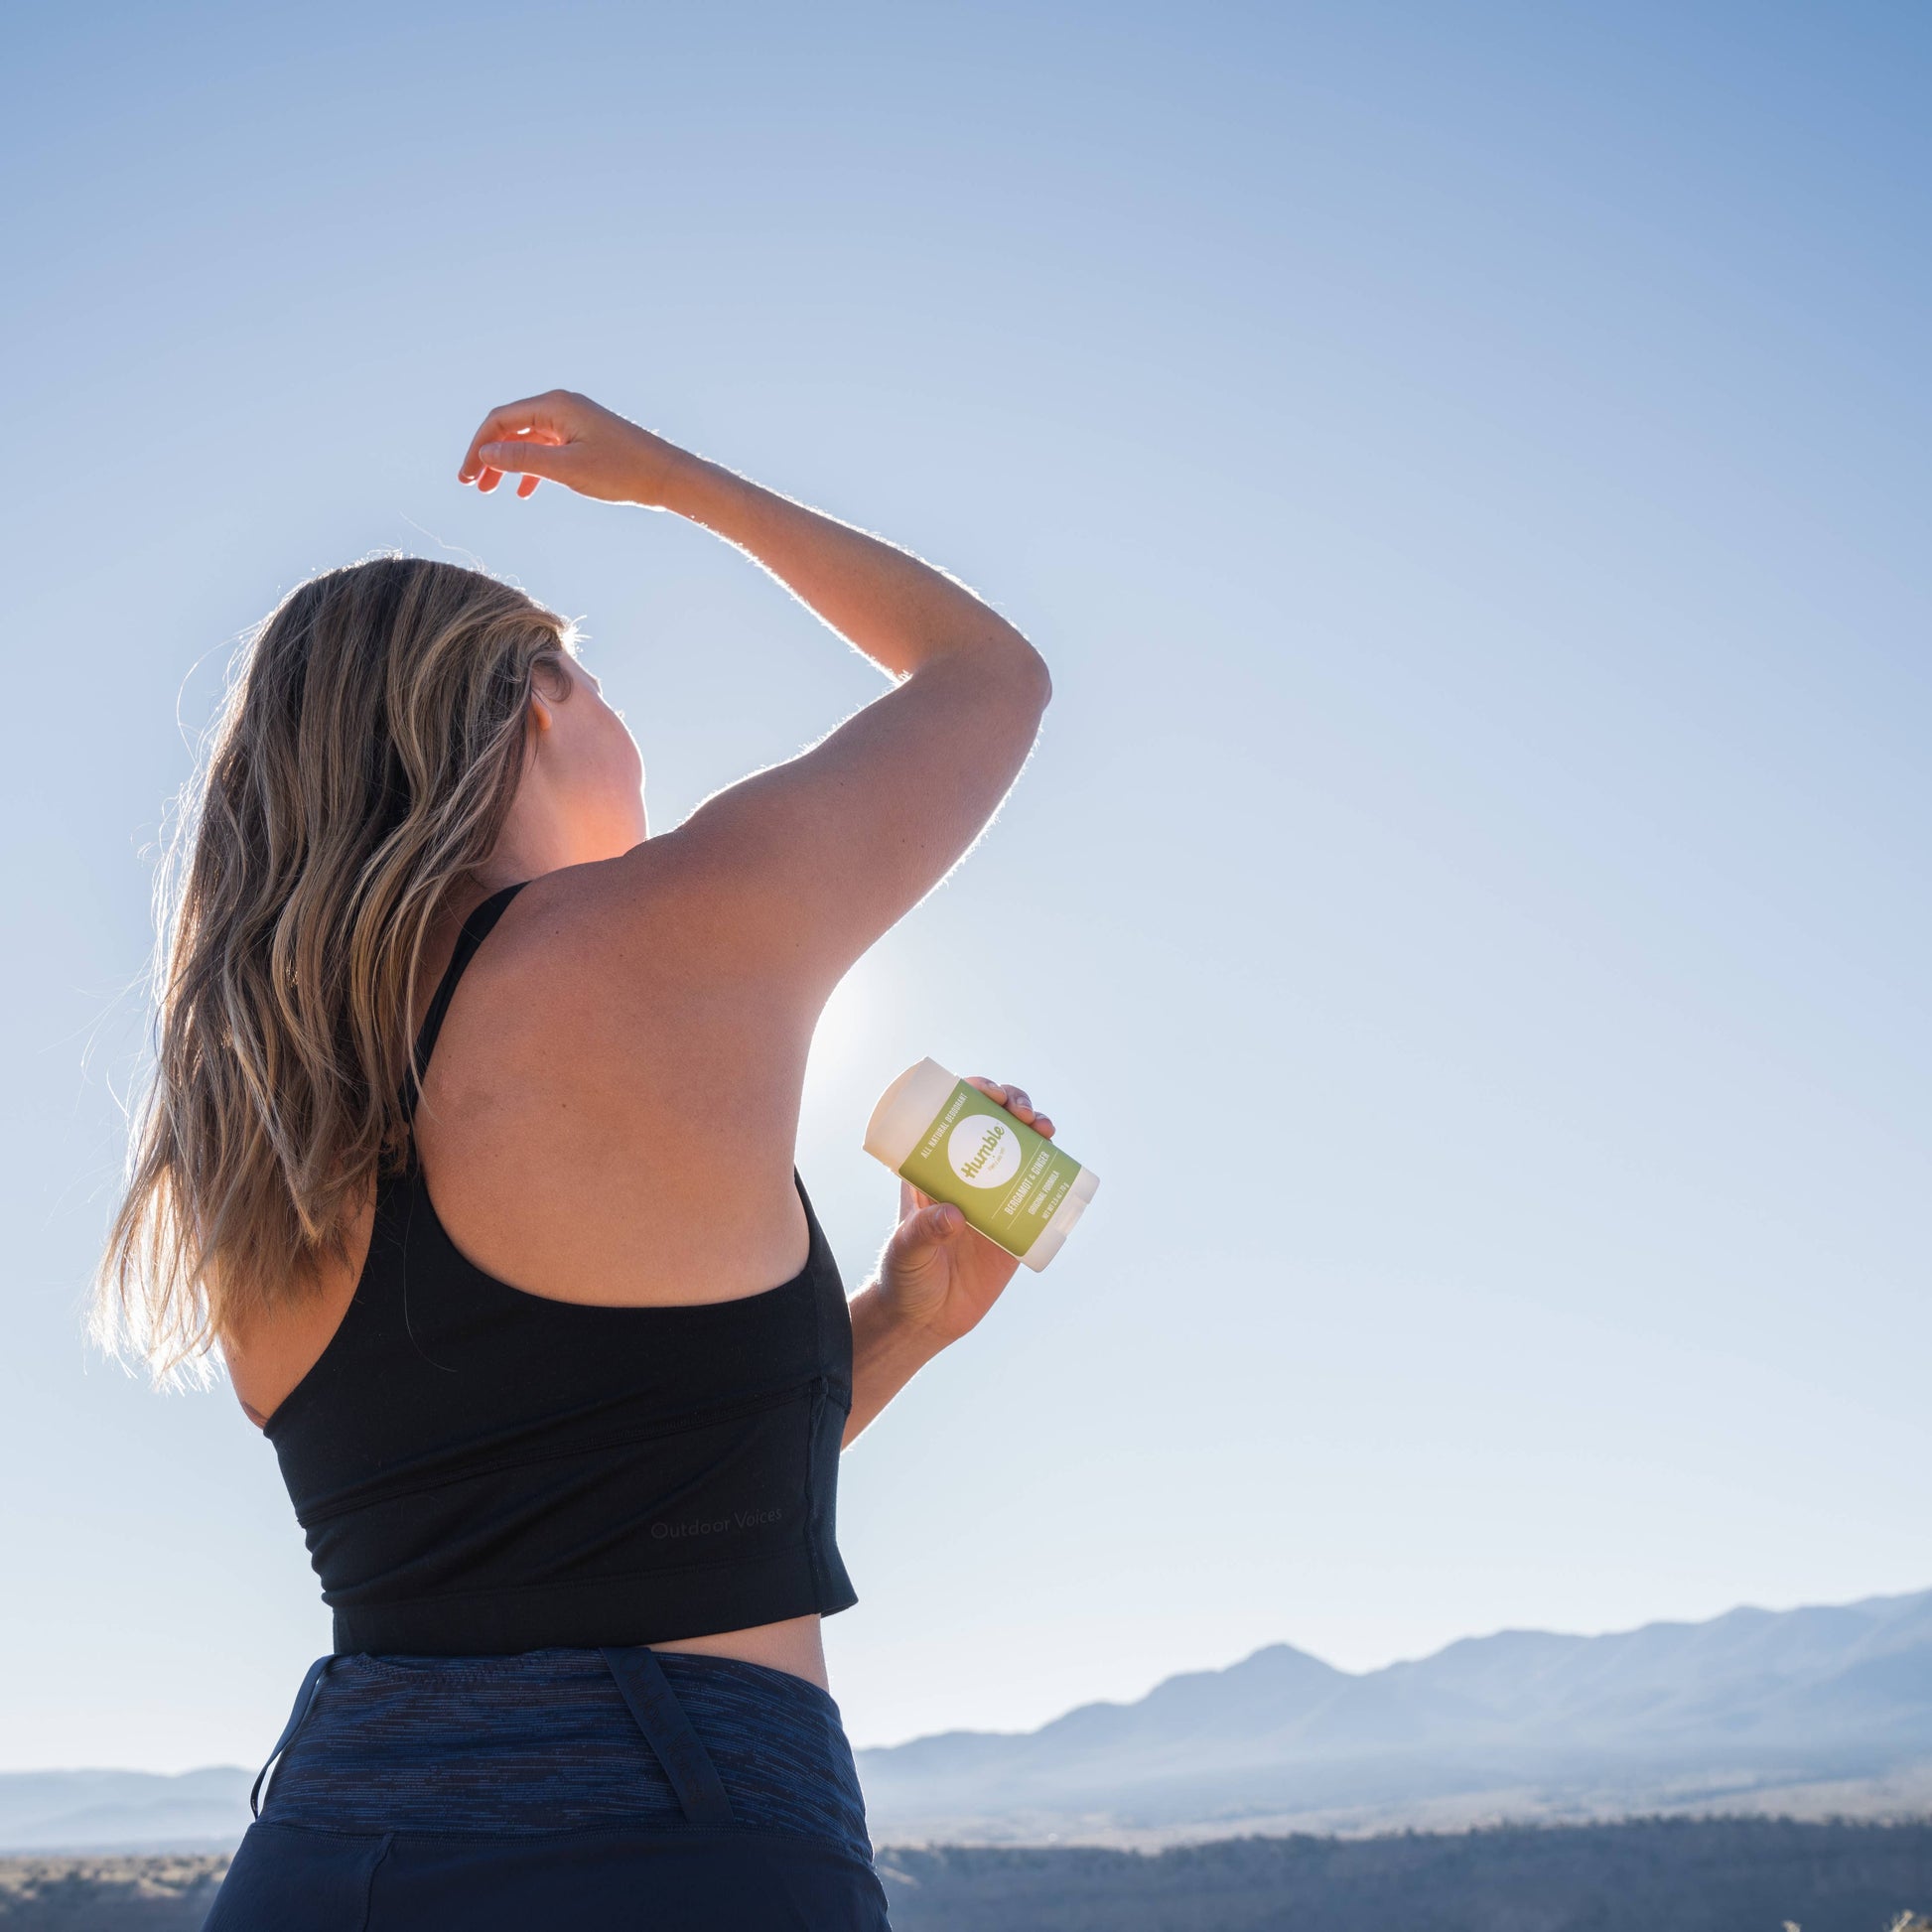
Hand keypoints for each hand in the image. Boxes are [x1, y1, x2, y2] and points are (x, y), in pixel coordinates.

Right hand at [456, 390, 692, 505]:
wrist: (667, 475)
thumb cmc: (622, 471)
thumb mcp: (567, 469)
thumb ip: (524, 460)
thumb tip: (485, 454)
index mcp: (555, 407)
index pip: (500, 421)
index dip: (478, 447)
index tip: (466, 477)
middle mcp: (562, 407)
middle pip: (511, 428)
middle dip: (489, 455)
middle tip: (473, 485)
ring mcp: (574, 421)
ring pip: (528, 440)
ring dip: (507, 463)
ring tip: (492, 490)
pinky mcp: (584, 437)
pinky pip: (548, 448)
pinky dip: (532, 467)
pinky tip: (524, 491)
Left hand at [875, 1078, 1055, 1347]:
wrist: (927, 1317)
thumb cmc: (904, 1278)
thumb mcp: (906, 1252)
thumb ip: (922, 1234)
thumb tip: (953, 1215)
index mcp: (931, 1167)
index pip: (951, 1114)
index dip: (971, 1091)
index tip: (987, 1092)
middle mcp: (964, 1172)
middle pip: (992, 1120)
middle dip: (1011, 1102)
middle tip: (1021, 1112)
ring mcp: (992, 1193)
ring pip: (1019, 1144)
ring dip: (1036, 1125)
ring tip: (1044, 1128)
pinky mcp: (1015, 1218)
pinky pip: (1039, 1184)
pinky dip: (1053, 1165)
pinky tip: (1060, 1157)